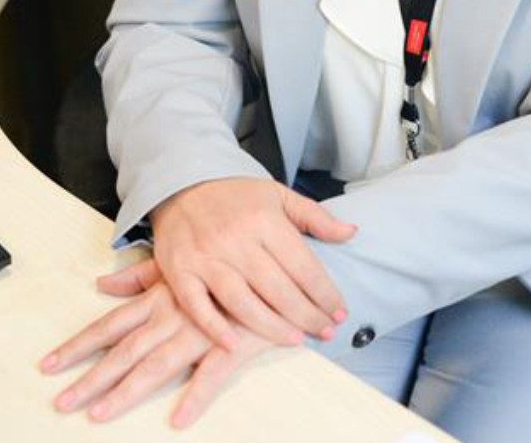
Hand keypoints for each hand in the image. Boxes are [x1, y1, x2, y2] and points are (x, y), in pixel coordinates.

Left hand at [40, 260, 271, 428]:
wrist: (275, 259)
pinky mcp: (233, 344)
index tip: (48, 364)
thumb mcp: (179, 264)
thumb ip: (140, 277)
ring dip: (128, 391)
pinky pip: (213, 374)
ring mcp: (202, 331)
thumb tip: (102, 284)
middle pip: (125, 350)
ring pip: (158, 365)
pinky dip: (196, 396)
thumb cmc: (224, 261)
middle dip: (92, 378)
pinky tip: (178, 419)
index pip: (111, 324)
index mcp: (160, 297)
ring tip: (99, 415)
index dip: (79, 344)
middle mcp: (173, 315)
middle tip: (62, 403)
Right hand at [149, 176, 356, 351]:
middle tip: (325, 331)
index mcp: (264, 219)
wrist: (181, 183)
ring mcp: (206, 257)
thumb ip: (314, 216)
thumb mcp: (278, 194)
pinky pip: (197, 305)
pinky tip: (234, 346)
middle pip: (277, 288)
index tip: (339, 312)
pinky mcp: (180, 271)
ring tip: (294, 339)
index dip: (324, 292)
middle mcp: (236, 239)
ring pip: (242, 302)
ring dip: (270, 327)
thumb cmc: (235, 195)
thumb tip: (351, 231)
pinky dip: (213, 328)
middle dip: (306, 314)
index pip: (302, 264)